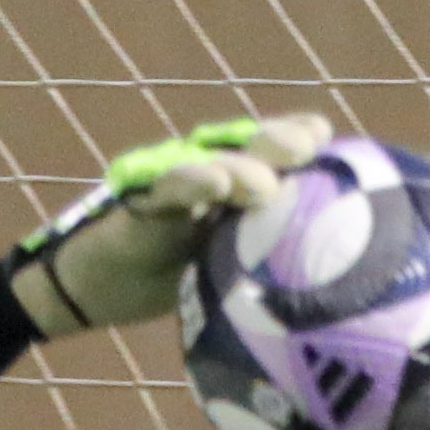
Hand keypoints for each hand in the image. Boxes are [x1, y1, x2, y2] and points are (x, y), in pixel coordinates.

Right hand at [0, 112, 332, 340]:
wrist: (92, 289)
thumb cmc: (161, 282)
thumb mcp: (223, 272)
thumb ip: (262, 261)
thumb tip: (328, 290)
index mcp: (234, 187)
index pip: (277, 156)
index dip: (307, 144)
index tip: (337, 150)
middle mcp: (207, 173)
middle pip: (252, 144)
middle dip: (283, 140)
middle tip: (311, 146)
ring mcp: (173, 183)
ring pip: (214, 158)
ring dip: (243, 166)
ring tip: (265, 183)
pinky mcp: (140, 201)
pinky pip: (167, 186)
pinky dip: (193, 181)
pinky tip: (216, 184)